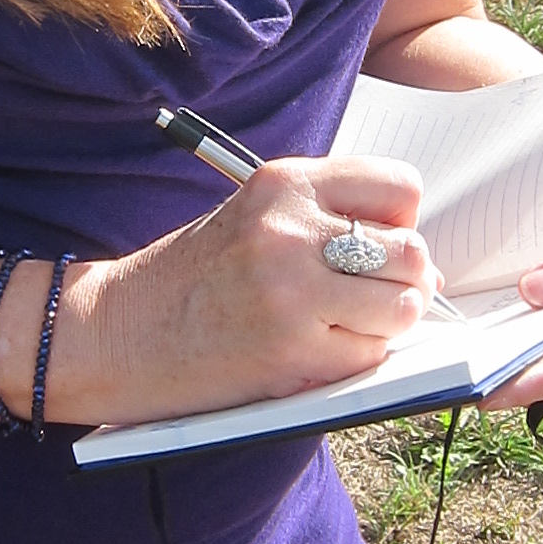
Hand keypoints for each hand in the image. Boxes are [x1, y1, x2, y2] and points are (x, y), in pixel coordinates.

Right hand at [44, 159, 438, 425]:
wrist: (116, 334)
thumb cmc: (190, 278)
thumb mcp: (256, 220)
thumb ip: (329, 224)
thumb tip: (426, 268)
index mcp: (284, 184)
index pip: (400, 188)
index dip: (400, 223)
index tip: (377, 244)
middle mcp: (291, 230)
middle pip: (411, 251)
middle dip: (401, 280)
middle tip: (366, 296)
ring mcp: (293, 292)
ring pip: (404, 305)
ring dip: (385, 323)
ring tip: (342, 325)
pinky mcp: (293, 351)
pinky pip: (371, 355)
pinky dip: (356, 359)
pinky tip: (314, 351)